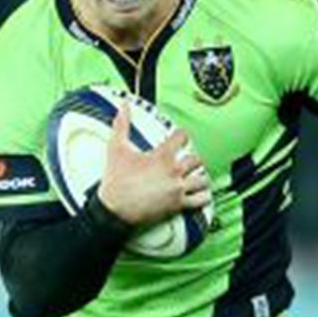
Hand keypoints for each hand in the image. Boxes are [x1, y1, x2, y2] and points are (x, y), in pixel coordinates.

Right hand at [97, 104, 209, 227]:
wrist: (114, 210)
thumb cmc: (116, 181)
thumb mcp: (117, 149)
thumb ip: (122, 125)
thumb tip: (123, 106)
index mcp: (162, 156)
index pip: (182, 137)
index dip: (181, 135)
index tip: (178, 137)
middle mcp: (174, 172)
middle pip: (197, 159)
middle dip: (192, 158)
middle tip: (187, 159)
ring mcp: (178, 189)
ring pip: (202, 180)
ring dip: (200, 177)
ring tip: (195, 176)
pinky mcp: (177, 205)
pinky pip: (200, 201)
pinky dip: (203, 197)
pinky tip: (202, 194)